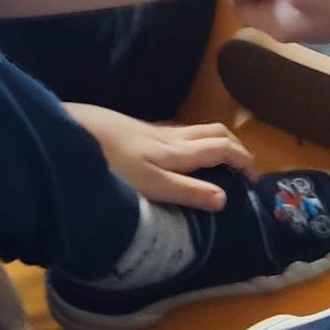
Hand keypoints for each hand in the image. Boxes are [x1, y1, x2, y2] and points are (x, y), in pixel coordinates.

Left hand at [67, 103, 254, 209]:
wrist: (74, 131)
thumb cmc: (113, 163)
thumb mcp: (152, 185)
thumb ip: (187, 192)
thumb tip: (224, 199)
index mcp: (180, 151)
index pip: (223, 149)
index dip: (244, 161)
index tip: (255, 179)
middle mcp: (172, 136)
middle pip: (215, 132)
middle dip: (236, 147)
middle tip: (244, 169)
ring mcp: (154, 130)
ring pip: (197, 130)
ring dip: (217, 141)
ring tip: (221, 162)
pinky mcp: (138, 129)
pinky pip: (179, 132)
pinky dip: (195, 140)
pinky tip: (182, 154)